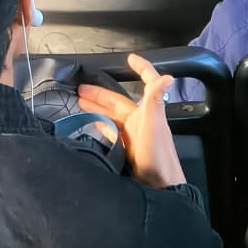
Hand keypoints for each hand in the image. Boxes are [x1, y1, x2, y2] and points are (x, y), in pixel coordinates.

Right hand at [77, 54, 186, 188]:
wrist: (159, 188)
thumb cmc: (158, 155)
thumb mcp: (155, 124)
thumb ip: (156, 100)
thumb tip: (168, 76)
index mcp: (148, 111)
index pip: (148, 83)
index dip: (142, 68)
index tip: (130, 59)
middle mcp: (141, 120)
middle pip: (118, 100)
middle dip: (100, 92)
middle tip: (81, 87)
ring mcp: (134, 134)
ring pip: (112, 115)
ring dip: (96, 107)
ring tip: (79, 101)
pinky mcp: (127, 148)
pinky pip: (111, 131)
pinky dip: (100, 124)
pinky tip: (90, 123)